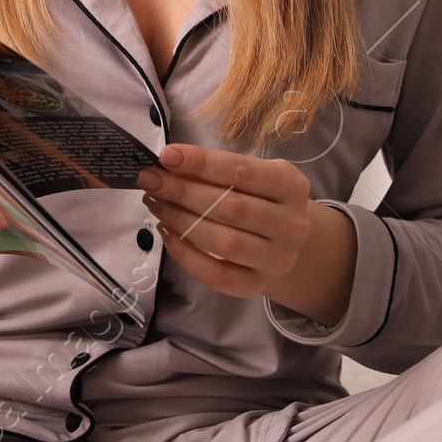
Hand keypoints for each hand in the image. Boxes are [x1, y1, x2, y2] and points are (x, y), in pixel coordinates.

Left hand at [137, 142, 358, 325]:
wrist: (286, 240)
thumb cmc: (262, 198)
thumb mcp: (253, 175)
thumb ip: (218, 170)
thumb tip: (168, 165)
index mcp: (291, 186)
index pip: (242, 171)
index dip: (202, 163)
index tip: (166, 156)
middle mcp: (291, 225)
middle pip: (230, 208)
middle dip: (183, 192)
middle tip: (150, 180)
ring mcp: (277, 259)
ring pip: (223, 242)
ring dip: (181, 221)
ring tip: (155, 202)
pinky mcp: (257, 285)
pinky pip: (215, 275)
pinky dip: (185, 255)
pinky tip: (167, 233)